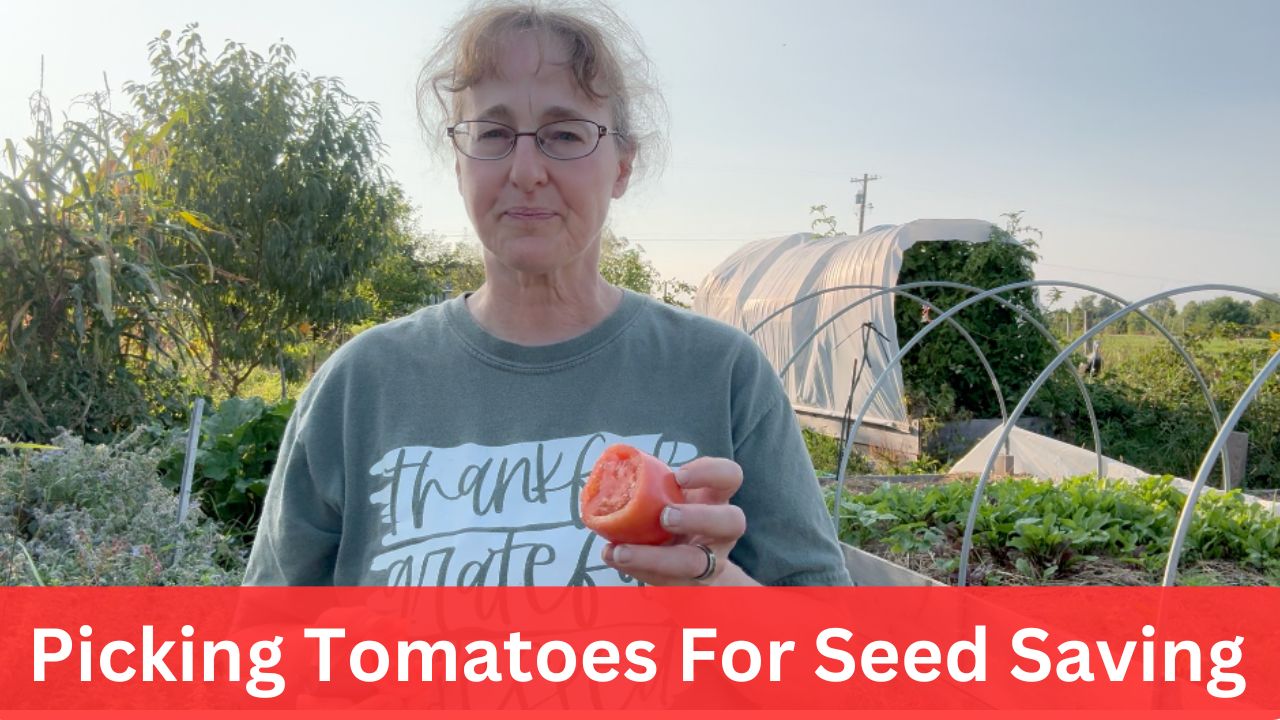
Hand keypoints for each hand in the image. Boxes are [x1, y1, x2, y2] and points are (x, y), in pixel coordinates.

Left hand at [600, 456, 757, 585]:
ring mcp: (710, 561)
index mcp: (716, 498)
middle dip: (698, 518)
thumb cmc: (674, 519)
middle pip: (732, 522)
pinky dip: (637, 570)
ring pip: (699, 564)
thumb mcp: (670, 499)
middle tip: (665, 516)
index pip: (730, 476)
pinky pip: (668, 583)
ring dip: (658, 558)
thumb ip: (651, 486)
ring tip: (623, 552)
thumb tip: (608, 472)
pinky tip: (613, 557)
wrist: (691, 570)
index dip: (710, 473)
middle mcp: (722, 530)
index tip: (679, 476)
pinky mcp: (690, 585)